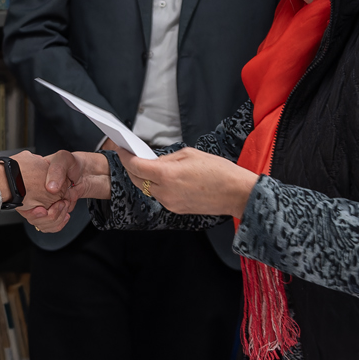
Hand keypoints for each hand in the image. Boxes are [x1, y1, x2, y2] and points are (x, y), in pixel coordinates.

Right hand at [18, 150, 109, 232]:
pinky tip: (65, 214)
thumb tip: (51, 187)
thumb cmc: (70, 164)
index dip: (31, 211)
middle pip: (32, 217)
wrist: (83, 173)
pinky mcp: (52, 212)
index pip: (23, 203)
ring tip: (64, 205)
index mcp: (31, 182)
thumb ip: (57, 170)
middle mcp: (34, 196)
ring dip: (55, 219)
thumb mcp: (63, 159)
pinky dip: (59, 223)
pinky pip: (50, 226)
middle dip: (48, 215)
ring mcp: (43, 205)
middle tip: (61, 203)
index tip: (42, 210)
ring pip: (41, 224)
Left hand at [118, 147, 258, 217]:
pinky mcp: (176, 209)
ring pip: (148, 189)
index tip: (122, 150)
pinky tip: (165, 178)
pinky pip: (161, 196)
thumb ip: (167, 158)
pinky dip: (159, 187)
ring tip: (149, 166)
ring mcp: (170, 203)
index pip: (136, 166)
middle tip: (131, 156)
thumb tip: (155, 161)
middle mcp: (165, 192)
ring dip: (145, 178)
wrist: (236, 193)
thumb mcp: (190, 154)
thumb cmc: (219, 171)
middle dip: (132, 168)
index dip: (126, 157)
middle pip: (137, 180)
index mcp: (167, 175)